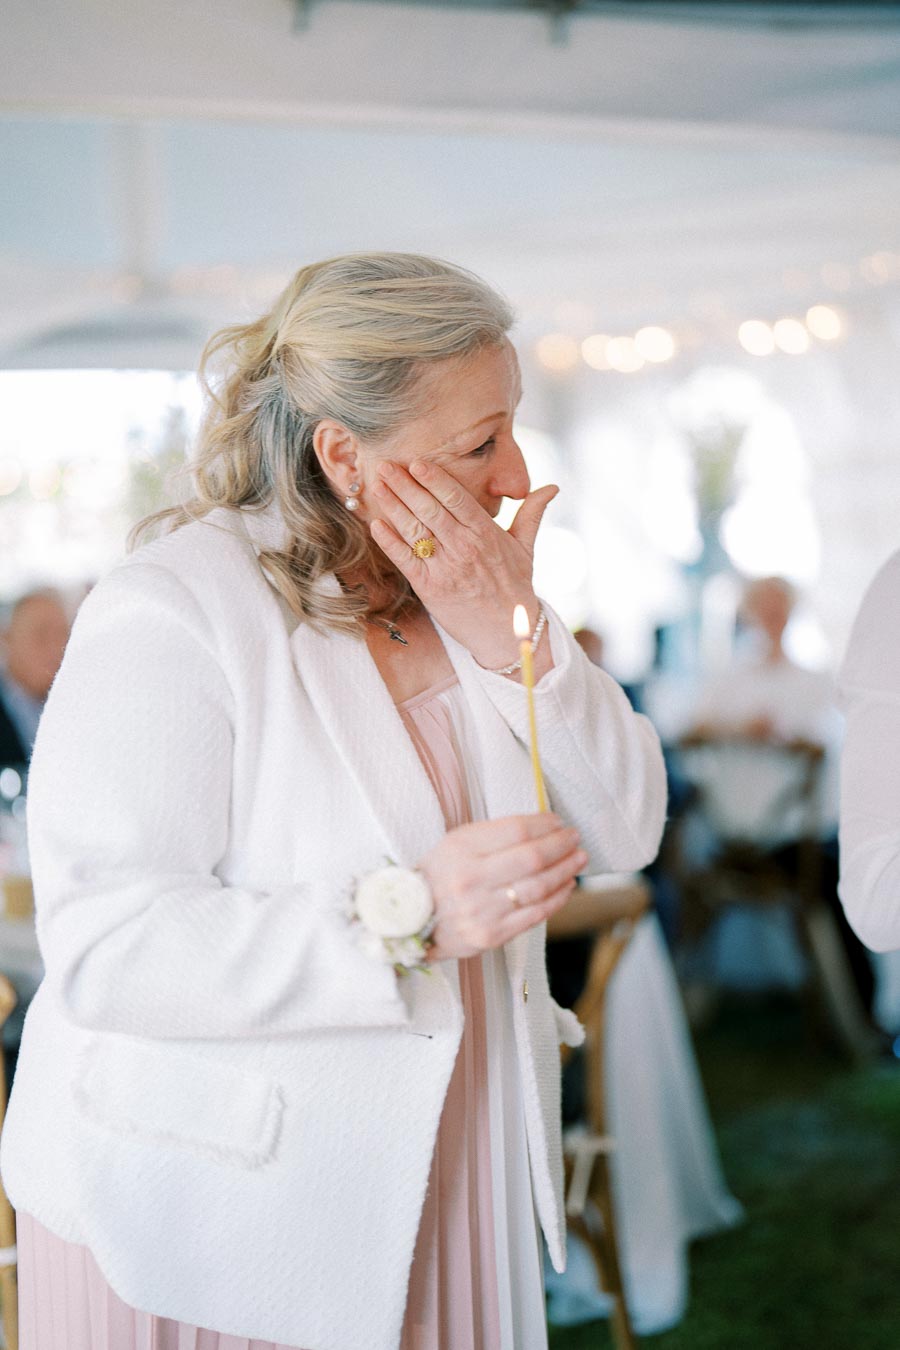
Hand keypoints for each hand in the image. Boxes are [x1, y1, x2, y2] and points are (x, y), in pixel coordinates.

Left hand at [369, 459, 557, 668]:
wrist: (508, 633)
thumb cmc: (515, 588)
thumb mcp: (526, 548)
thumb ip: (532, 513)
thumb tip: (552, 487)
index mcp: (486, 534)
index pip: (457, 498)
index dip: (434, 479)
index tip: (417, 462)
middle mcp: (465, 548)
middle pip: (430, 509)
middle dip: (405, 485)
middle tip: (385, 465)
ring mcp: (446, 568)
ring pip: (414, 530)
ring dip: (393, 506)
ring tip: (376, 486)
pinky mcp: (430, 588)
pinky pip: (405, 560)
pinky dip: (389, 541)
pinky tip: (375, 524)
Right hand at [418, 814, 586, 961]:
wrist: (412, 920)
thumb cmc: (441, 875)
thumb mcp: (457, 843)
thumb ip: (495, 835)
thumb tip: (543, 827)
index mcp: (461, 849)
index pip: (516, 831)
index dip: (545, 824)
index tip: (559, 822)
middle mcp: (471, 879)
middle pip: (532, 858)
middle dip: (561, 846)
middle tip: (576, 839)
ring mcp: (482, 910)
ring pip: (539, 887)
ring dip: (565, 871)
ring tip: (578, 860)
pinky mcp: (492, 935)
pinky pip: (535, 914)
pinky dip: (557, 898)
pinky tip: (567, 886)